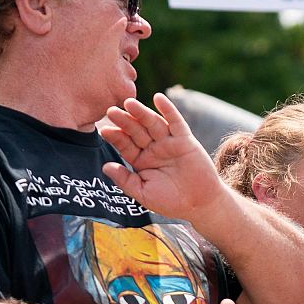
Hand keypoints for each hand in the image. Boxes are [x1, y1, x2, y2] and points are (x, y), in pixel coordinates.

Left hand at [101, 93, 227, 222]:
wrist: (199, 204)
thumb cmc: (170, 201)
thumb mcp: (143, 193)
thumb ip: (125, 180)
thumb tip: (105, 166)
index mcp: (141, 161)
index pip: (125, 145)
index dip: (115, 137)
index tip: (104, 130)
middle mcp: (153, 149)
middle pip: (136, 131)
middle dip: (125, 121)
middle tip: (111, 111)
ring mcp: (169, 143)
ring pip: (153, 124)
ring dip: (141, 112)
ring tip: (129, 103)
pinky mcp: (185, 140)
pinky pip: (176, 122)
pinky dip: (168, 109)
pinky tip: (158, 98)